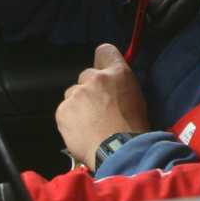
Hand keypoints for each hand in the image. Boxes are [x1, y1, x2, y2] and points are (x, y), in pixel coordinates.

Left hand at [56, 43, 149, 169]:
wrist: (118, 149)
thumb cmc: (133, 127)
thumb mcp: (136, 98)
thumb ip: (121, 85)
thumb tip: (113, 86)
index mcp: (118, 73)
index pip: (105, 51)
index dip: (103, 61)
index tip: (103, 70)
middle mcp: (95, 78)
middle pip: (86, 76)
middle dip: (90, 89)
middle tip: (98, 107)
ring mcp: (77, 94)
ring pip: (73, 95)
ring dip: (79, 105)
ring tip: (89, 123)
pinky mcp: (63, 110)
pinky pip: (64, 111)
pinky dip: (70, 120)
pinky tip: (81, 131)